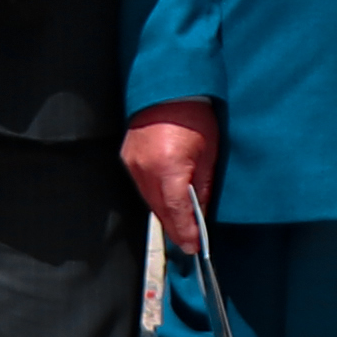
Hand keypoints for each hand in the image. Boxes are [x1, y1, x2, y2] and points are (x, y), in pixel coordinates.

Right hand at [119, 98, 222, 246]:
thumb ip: (202, 188)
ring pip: (149, 201)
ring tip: (181, 227)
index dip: (186, 233)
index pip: (176, 212)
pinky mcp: (127, 159)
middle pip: (160, 211)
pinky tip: (168, 204)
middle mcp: (144, 169)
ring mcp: (132, 164)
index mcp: (168, 168)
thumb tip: (200, 214)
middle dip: (175, 229)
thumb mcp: (209, 154)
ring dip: (165, 215)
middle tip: (188, 244)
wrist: (169, 89)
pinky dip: (155, 197)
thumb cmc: (195, 115)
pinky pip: (142, 187)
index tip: (194, 247)